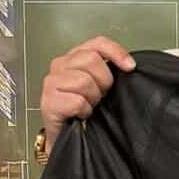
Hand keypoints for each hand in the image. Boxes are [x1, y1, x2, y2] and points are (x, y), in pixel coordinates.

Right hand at [39, 36, 134, 152]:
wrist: (66, 135)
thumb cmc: (82, 109)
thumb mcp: (98, 84)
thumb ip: (107, 69)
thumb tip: (128, 65)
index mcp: (74, 57)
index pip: (97, 43)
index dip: (116, 52)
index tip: (130, 66)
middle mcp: (60, 64)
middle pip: (92, 60)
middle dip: (103, 81)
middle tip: (99, 95)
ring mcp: (51, 82)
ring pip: (84, 81)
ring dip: (93, 99)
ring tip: (88, 105)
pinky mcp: (48, 101)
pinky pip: (77, 102)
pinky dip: (84, 111)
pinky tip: (80, 114)